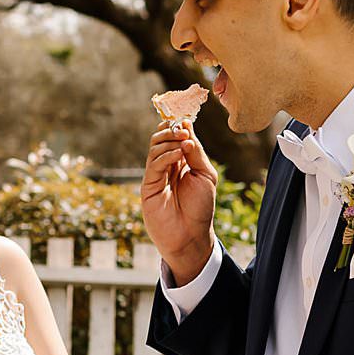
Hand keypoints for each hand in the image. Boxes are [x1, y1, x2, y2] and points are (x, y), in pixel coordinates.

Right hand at [139, 122, 216, 282]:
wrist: (191, 235)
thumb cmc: (201, 208)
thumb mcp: (205, 174)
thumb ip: (196, 152)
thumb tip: (186, 126)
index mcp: (182, 161)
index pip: (175, 136)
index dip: (179, 125)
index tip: (185, 119)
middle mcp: (167, 166)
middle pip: (161, 138)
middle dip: (171, 130)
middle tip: (183, 131)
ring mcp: (156, 175)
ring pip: (155, 147)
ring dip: (169, 141)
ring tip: (183, 143)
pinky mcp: (148, 186)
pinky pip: (153, 164)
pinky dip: (165, 155)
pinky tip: (177, 154)